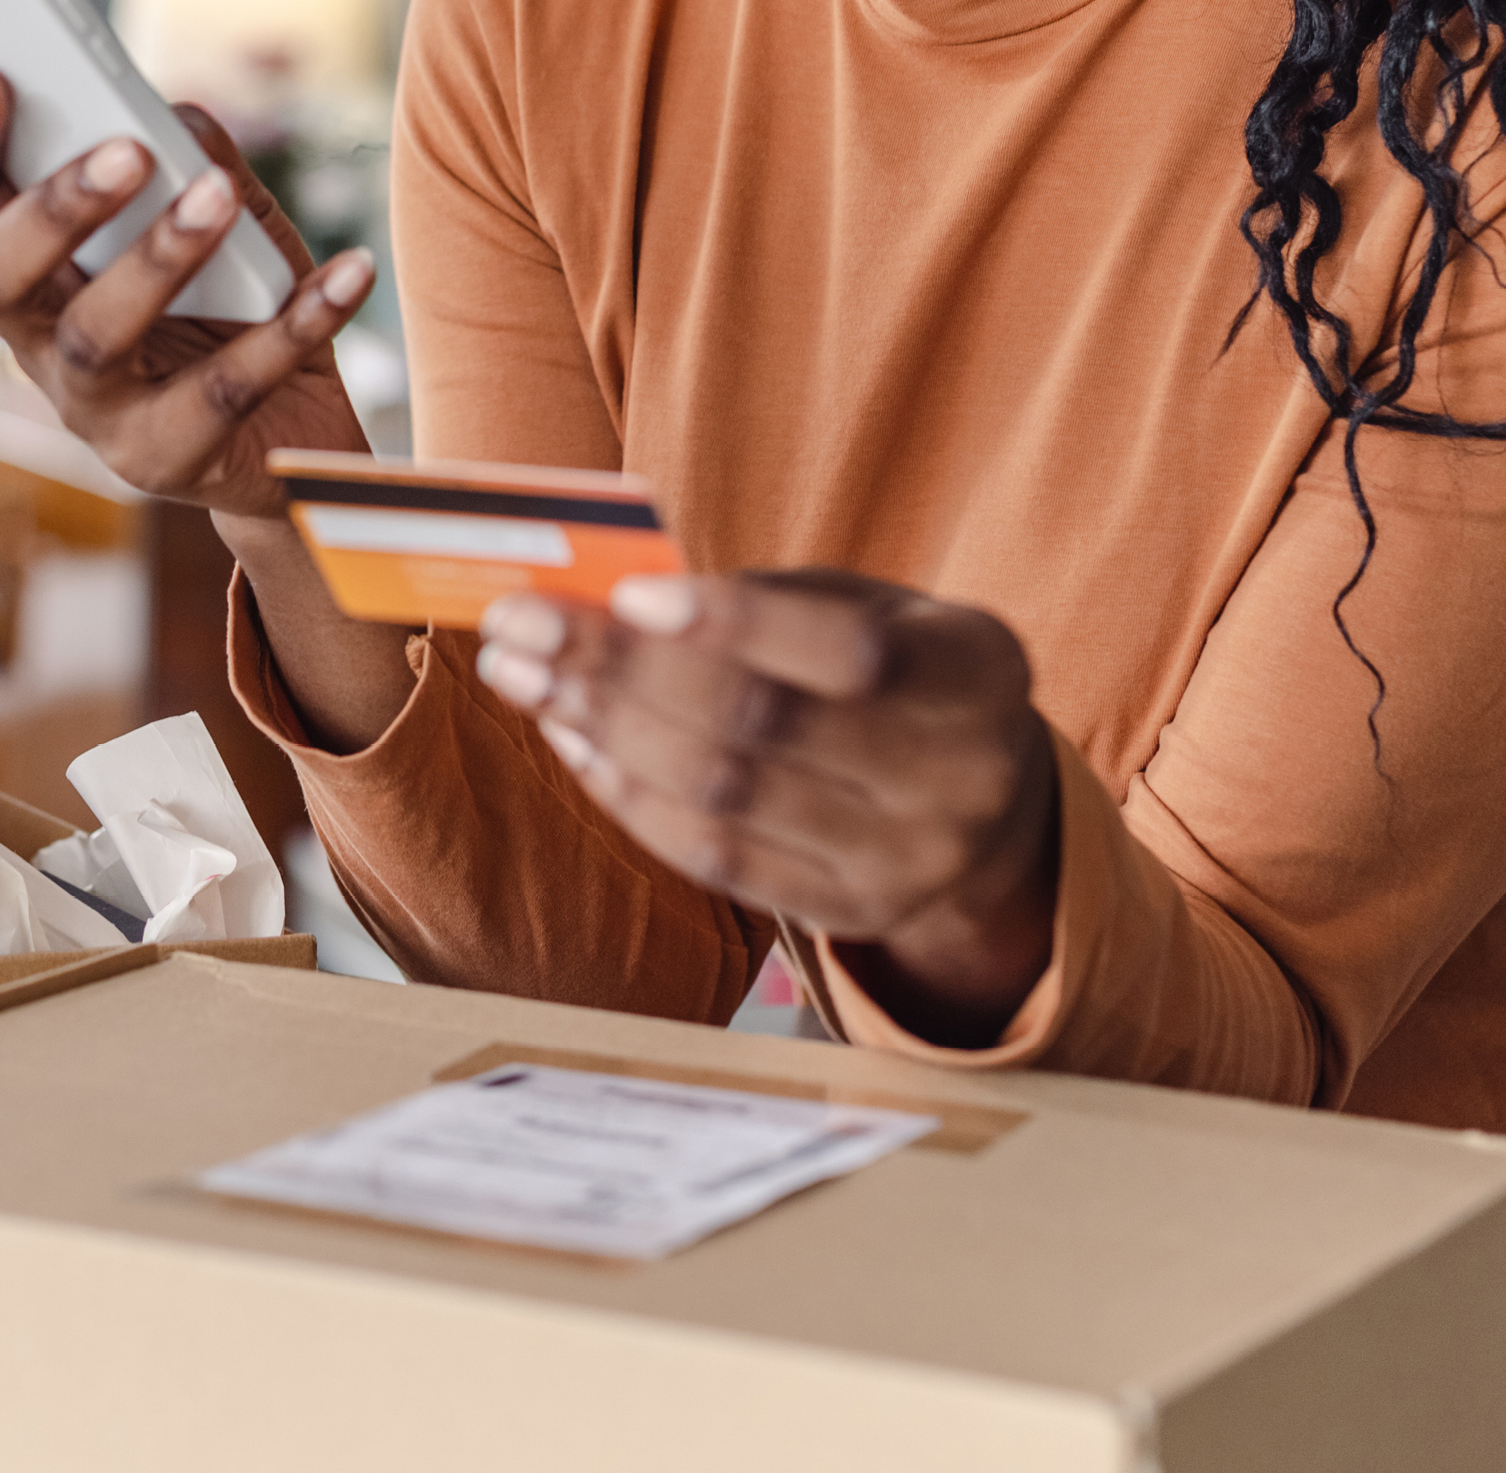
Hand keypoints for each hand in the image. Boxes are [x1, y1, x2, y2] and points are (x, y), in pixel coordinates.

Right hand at [0, 70, 375, 517]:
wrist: (295, 440)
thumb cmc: (240, 309)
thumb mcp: (226, 222)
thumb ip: (196, 160)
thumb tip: (175, 117)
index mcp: (36, 273)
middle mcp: (42, 346)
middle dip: (52, 208)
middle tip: (125, 150)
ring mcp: (97, 413)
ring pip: (95, 338)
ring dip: (158, 258)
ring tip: (218, 196)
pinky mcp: (168, 461)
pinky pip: (227, 389)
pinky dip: (294, 324)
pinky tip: (346, 273)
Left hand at [474, 570, 1060, 1044]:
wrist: (981, 797)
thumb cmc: (895, 669)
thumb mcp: (868, 606)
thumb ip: (764, 600)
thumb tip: (610, 598)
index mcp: (979, 670)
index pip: (854, 651)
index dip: (736, 622)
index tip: (626, 593)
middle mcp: (962, 778)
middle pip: (767, 727)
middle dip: (624, 670)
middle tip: (523, 625)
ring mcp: (909, 861)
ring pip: (726, 799)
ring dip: (604, 729)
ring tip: (525, 676)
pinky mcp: (852, 913)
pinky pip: (718, 860)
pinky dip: (631, 796)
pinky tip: (575, 740)